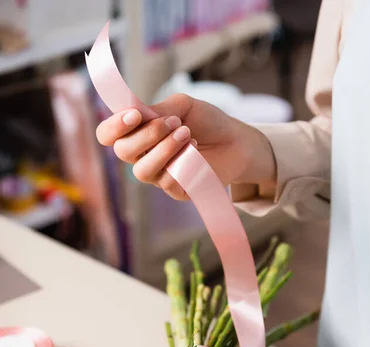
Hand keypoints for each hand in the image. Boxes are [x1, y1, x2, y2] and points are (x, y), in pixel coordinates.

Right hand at [96, 94, 275, 200]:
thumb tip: (137, 113)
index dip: (114, 126)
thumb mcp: (183, 106)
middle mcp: (142, 156)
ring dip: (163, 150)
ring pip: (142, 171)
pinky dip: (181, 163)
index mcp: (138, 133)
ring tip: (186, 134)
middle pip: (123, 152)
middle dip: (146, 135)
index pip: (107, 135)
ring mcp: (158, 176)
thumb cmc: (207, 122)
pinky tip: (194, 150)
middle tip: (173, 122)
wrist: (236, 142)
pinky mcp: (176, 191)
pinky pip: (166, 182)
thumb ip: (158, 109)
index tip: (135, 114)